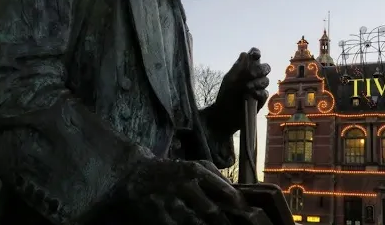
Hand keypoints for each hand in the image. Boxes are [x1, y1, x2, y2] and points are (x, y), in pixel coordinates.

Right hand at [101, 159, 253, 224]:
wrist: (134, 173)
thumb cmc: (172, 171)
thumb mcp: (195, 166)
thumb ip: (216, 178)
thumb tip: (237, 194)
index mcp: (196, 172)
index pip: (224, 190)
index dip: (238, 205)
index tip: (250, 214)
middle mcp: (184, 185)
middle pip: (211, 210)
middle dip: (225, 223)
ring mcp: (170, 201)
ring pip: (194, 222)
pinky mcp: (156, 214)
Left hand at [213, 48, 270, 133]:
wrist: (224, 115)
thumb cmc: (225, 95)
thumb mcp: (229, 80)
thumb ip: (238, 68)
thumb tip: (244, 53)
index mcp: (245, 68)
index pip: (254, 56)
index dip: (256, 53)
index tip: (255, 55)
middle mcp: (254, 76)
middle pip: (265, 67)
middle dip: (260, 70)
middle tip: (251, 75)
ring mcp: (259, 87)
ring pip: (266, 80)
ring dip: (257, 82)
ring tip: (247, 88)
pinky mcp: (261, 99)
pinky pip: (265, 93)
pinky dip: (259, 93)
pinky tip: (252, 95)